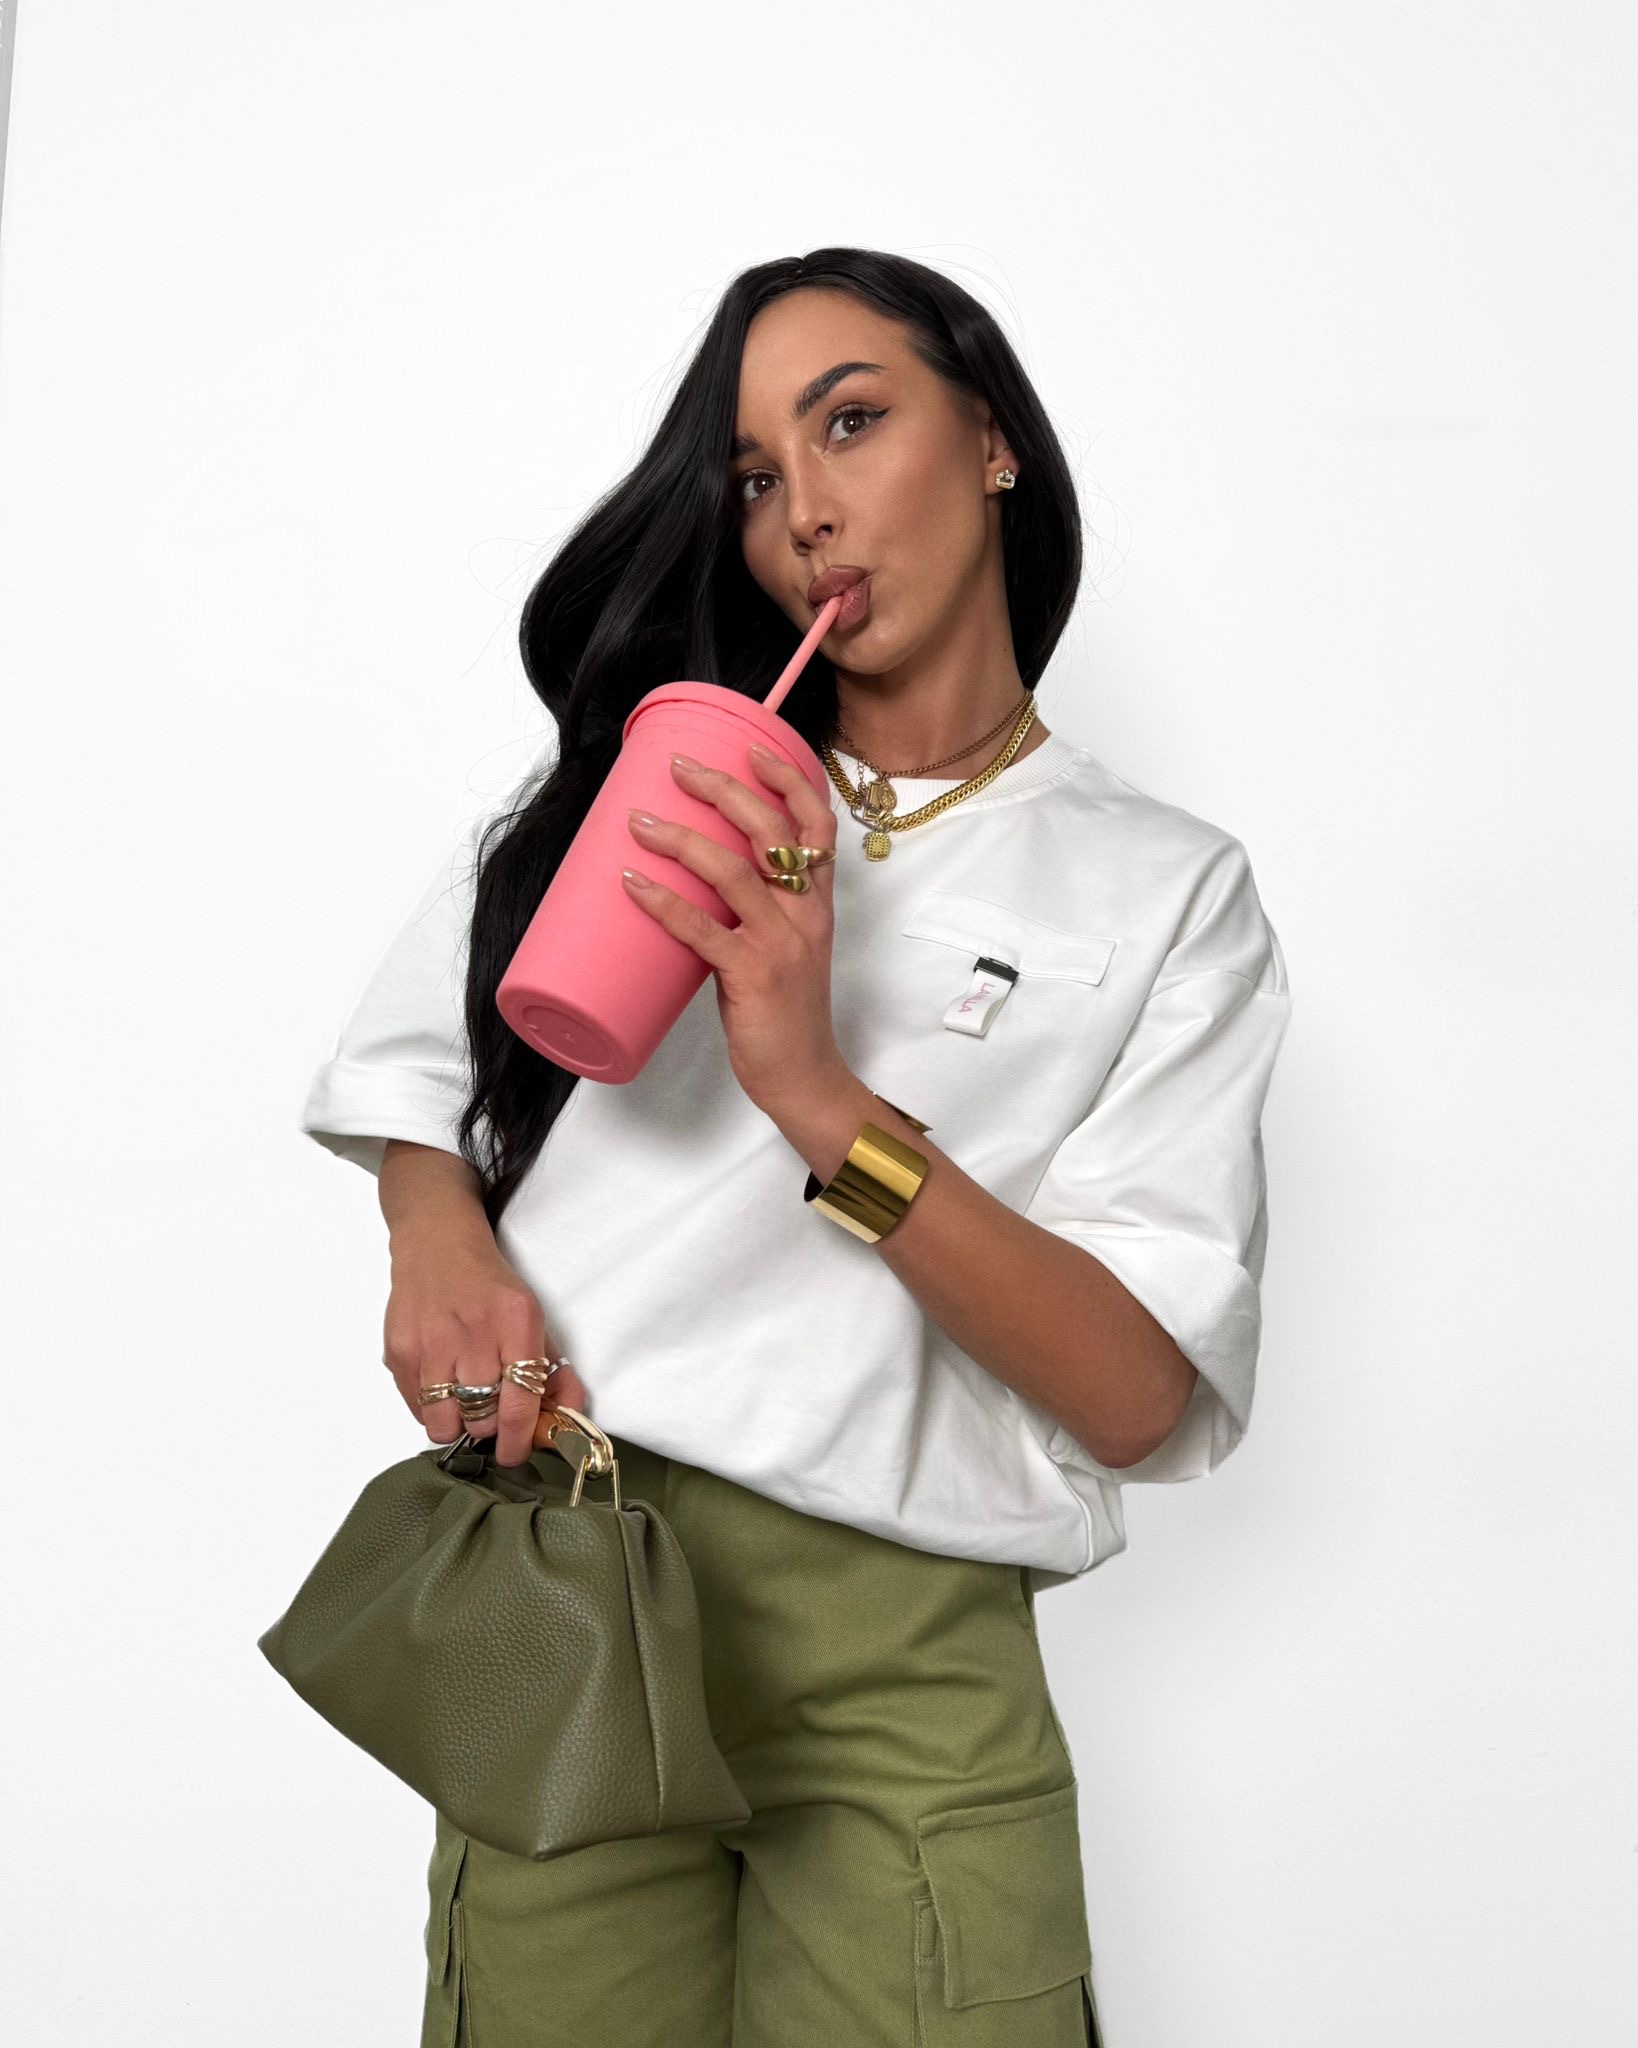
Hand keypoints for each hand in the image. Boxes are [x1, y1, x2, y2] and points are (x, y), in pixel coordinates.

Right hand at [382, 1215, 591, 1467]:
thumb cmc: (490, 1287)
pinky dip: (431, 1409)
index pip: (520, 1403)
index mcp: (516, 1322)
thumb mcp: (534, 1319)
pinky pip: (416, 1409)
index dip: (519, 1441)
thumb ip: (555, 1373)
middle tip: (492, 1411)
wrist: (438, 1244)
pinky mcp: (399, 1350)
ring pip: (444, 1423)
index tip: (516, 1454)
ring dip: (457, 1423)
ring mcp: (431, 1342)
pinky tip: (441, 1382)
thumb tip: (567, 1420)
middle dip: (491, 1426)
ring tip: (464, 1400)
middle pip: (483, 1419)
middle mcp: (473, 1331)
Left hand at [621, 743, 847, 1116]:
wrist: (804, 1077)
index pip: (817, 825)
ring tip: (639, 822)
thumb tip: (690, 885)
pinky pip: (703, 929)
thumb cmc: (785, 1015)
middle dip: (723, 790)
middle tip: (679, 768)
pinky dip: (664, 902)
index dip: (788, 779)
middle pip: (772, 831)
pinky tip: (632, 884)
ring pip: (734, 871)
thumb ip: (750, 916)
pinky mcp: (753, 977)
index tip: (753, 747)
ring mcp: (782, 945)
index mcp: (817, 905)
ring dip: (680, 840)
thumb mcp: (783, 951)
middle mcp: (806, 915)